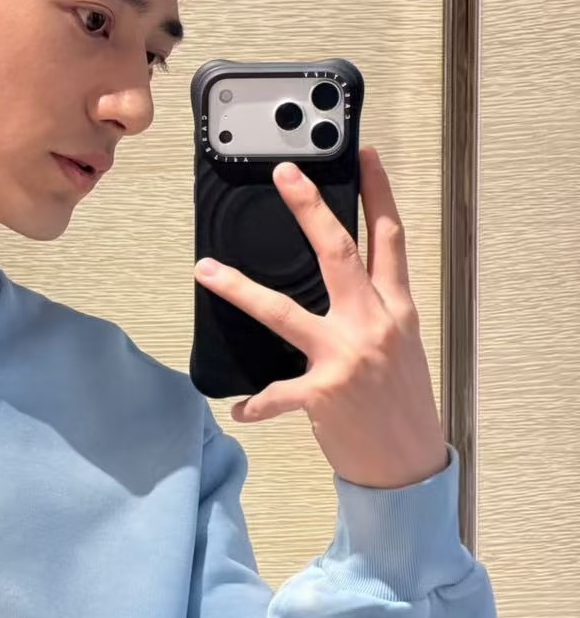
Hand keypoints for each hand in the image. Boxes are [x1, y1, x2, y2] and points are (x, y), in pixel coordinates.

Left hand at [193, 146, 449, 488]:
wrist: (411, 464)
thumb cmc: (402, 406)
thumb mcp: (400, 347)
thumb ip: (374, 311)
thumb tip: (342, 286)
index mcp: (396, 309)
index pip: (389, 239)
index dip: (379, 192)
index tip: (365, 153)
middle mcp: (374, 324)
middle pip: (339, 252)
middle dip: (310, 208)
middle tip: (284, 174)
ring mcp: (347, 356)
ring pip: (284, 310)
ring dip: (240, 289)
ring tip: (206, 270)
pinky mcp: (324, 393)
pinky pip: (277, 394)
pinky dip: (256, 403)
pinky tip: (238, 409)